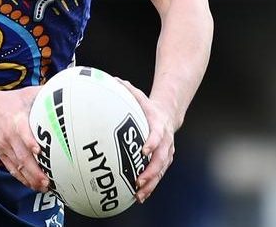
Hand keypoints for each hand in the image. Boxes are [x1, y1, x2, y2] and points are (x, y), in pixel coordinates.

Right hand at [0, 86, 49, 191]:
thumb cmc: (10, 101)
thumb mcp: (26, 94)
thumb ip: (44, 94)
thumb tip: (64, 92)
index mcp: (17, 120)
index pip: (22, 132)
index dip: (30, 142)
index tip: (39, 152)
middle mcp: (10, 136)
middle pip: (22, 156)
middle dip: (34, 171)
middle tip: (47, 181)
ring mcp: (5, 147)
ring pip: (17, 166)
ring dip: (30, 178)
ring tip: (43, 187)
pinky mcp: (1, 153)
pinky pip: (12, 169)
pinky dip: (22, 178)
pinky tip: (32, 185)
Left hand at [118, 79, 175, 203]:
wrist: (167, 114)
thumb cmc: (147, 106)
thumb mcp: (138, 95)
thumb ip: (125, 88)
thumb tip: (108, 79)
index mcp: (158, 125)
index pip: (157, 134)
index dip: (152, 142)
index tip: (144, 150)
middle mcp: (165, 140)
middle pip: (161, 158)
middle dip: (152, 171)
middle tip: (139, 180)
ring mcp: (166, 152)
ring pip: (161, 170)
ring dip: (151, 183)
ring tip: (139, 194)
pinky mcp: (164, 160)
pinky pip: (158, 175)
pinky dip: (150, 186)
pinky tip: (139, 196)